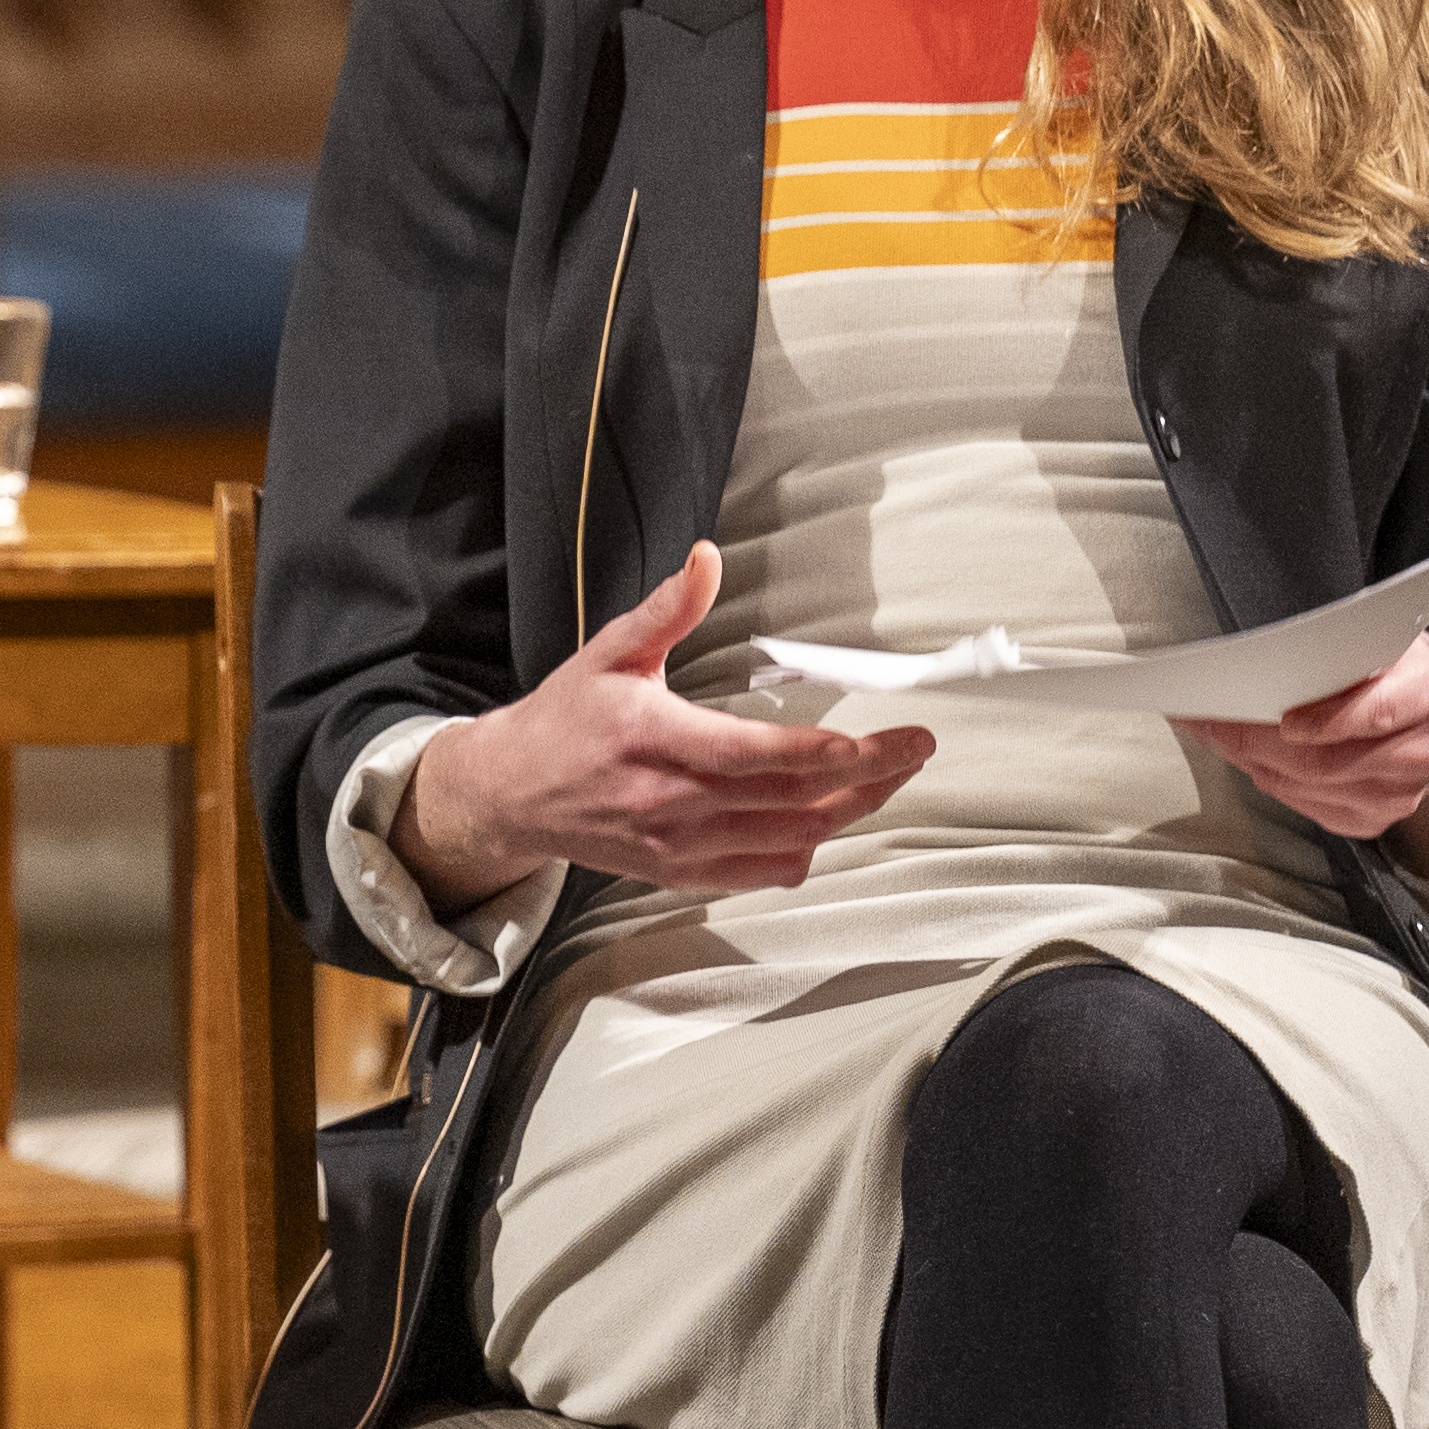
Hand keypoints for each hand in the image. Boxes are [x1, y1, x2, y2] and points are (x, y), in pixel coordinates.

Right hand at [392, 543, 932, 910]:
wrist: (512, 794)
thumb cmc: (565, 719)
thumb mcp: (610, 651)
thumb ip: (668, 608)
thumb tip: (707, 557)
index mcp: (655, 739)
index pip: (754, 755)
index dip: (820, 752)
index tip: (873, 740)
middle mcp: (672, 802)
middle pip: (791, 800)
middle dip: (867, 775)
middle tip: (916, 747)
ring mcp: (680, 845)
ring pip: (789, 839)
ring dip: (849, 810)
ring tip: (890, 776)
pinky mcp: (682, 871)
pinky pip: (763, 870)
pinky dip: (806, 847)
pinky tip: (829, 817)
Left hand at [1191, 631, 1428, 857]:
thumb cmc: (1392, 669)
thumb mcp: (1377, 639)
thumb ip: (1336, 649)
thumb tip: (1263, 661)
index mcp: (1427, 694)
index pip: (1374, 714)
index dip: (1326, 721)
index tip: (1283, 719)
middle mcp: (1421, 752)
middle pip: (1324, 762)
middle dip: (1255, 741)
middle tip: (1207, 720)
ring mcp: (1401, 794)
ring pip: (1307, 788)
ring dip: (1254, 762)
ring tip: (1219, 736)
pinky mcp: (1376, 820)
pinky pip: (1311, 809)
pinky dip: (1274, 783)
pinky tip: (1255, 760)